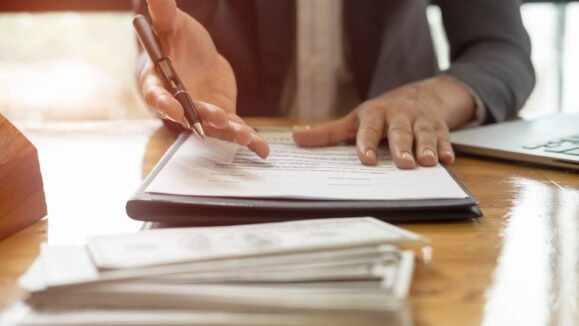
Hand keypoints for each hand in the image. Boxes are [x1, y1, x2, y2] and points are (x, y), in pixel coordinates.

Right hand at [139, 0, 268, 157]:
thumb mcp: (173, 24)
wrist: (197, 55)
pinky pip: (233, 128)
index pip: (156, 95)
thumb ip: (163, 12)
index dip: (164, 103)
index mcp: (157, 83)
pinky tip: (262, 150)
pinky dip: (249, 140)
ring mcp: (199, 113)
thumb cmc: (176, 40)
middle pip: (188, 115)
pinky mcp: (220, 116)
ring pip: (213, 126)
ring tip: (246, 136)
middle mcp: (177, 104)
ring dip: (229, 132)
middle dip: (203, 118)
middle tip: (219, 117)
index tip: (174, 109)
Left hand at [292, 76, 475, 168]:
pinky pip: (444, 136)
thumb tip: (295, 138)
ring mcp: (420, 120)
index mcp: (374, 114)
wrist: (418, 95)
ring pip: (424, 134)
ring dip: (427, 148)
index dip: (367, 144)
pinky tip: (448, 160)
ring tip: (429, 162)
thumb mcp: (354, 120)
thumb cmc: (380, 113)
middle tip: (403, 164)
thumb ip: (327, 133)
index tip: (365, 159)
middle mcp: (398, 116)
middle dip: (402, 147)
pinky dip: (447, 148)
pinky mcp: (438, 125)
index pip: (369, 129)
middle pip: (400, 132)